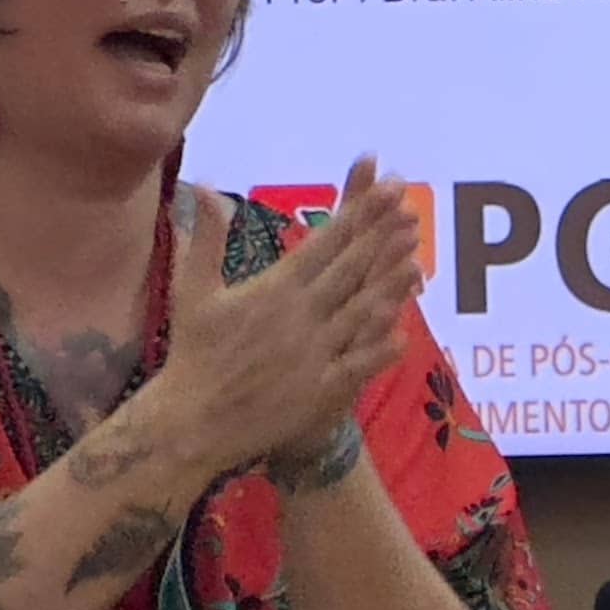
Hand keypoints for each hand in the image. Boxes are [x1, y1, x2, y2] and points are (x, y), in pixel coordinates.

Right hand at [161, 159, 421, 481]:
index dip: (359, 216)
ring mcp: (312, 354)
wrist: (192, 422)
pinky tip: (403, 333)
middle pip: (349, 271)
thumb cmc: (194, 353)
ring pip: (359, 313)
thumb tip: (205, 187)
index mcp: (273, 288)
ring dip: (389, 285)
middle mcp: (298, 316)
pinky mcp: (318, 391)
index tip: (385, 192)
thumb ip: (206, 237)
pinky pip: (355, 366)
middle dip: (382, 239)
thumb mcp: (193, 289)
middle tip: (412, 211)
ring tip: (417, 259)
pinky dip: (379, 350)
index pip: (324, 244)